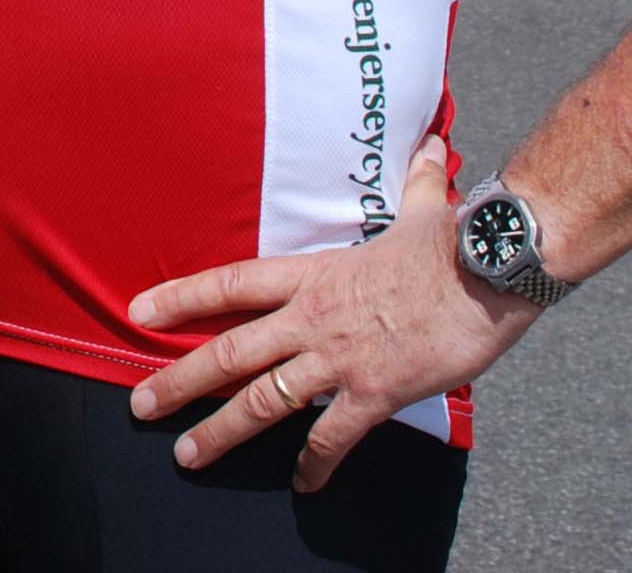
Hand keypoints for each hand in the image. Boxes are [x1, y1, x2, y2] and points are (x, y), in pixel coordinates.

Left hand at [125, 136, 536, 490]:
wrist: (491, 271)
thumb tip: (431, 149)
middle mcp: (313, 317)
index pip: (231, 283)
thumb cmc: (456, 242)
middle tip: (141, 405)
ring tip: (188, 454)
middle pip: (230, 351)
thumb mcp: (424, 209)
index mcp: (314, 273)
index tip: (141, 312)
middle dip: (180, 381)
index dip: (182, 297)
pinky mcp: (376, 392)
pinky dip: (314, 463)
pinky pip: (333, 436)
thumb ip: (420, 184)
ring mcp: (340, 357)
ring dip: (221, 431)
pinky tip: (303, 483)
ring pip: (263, 400)